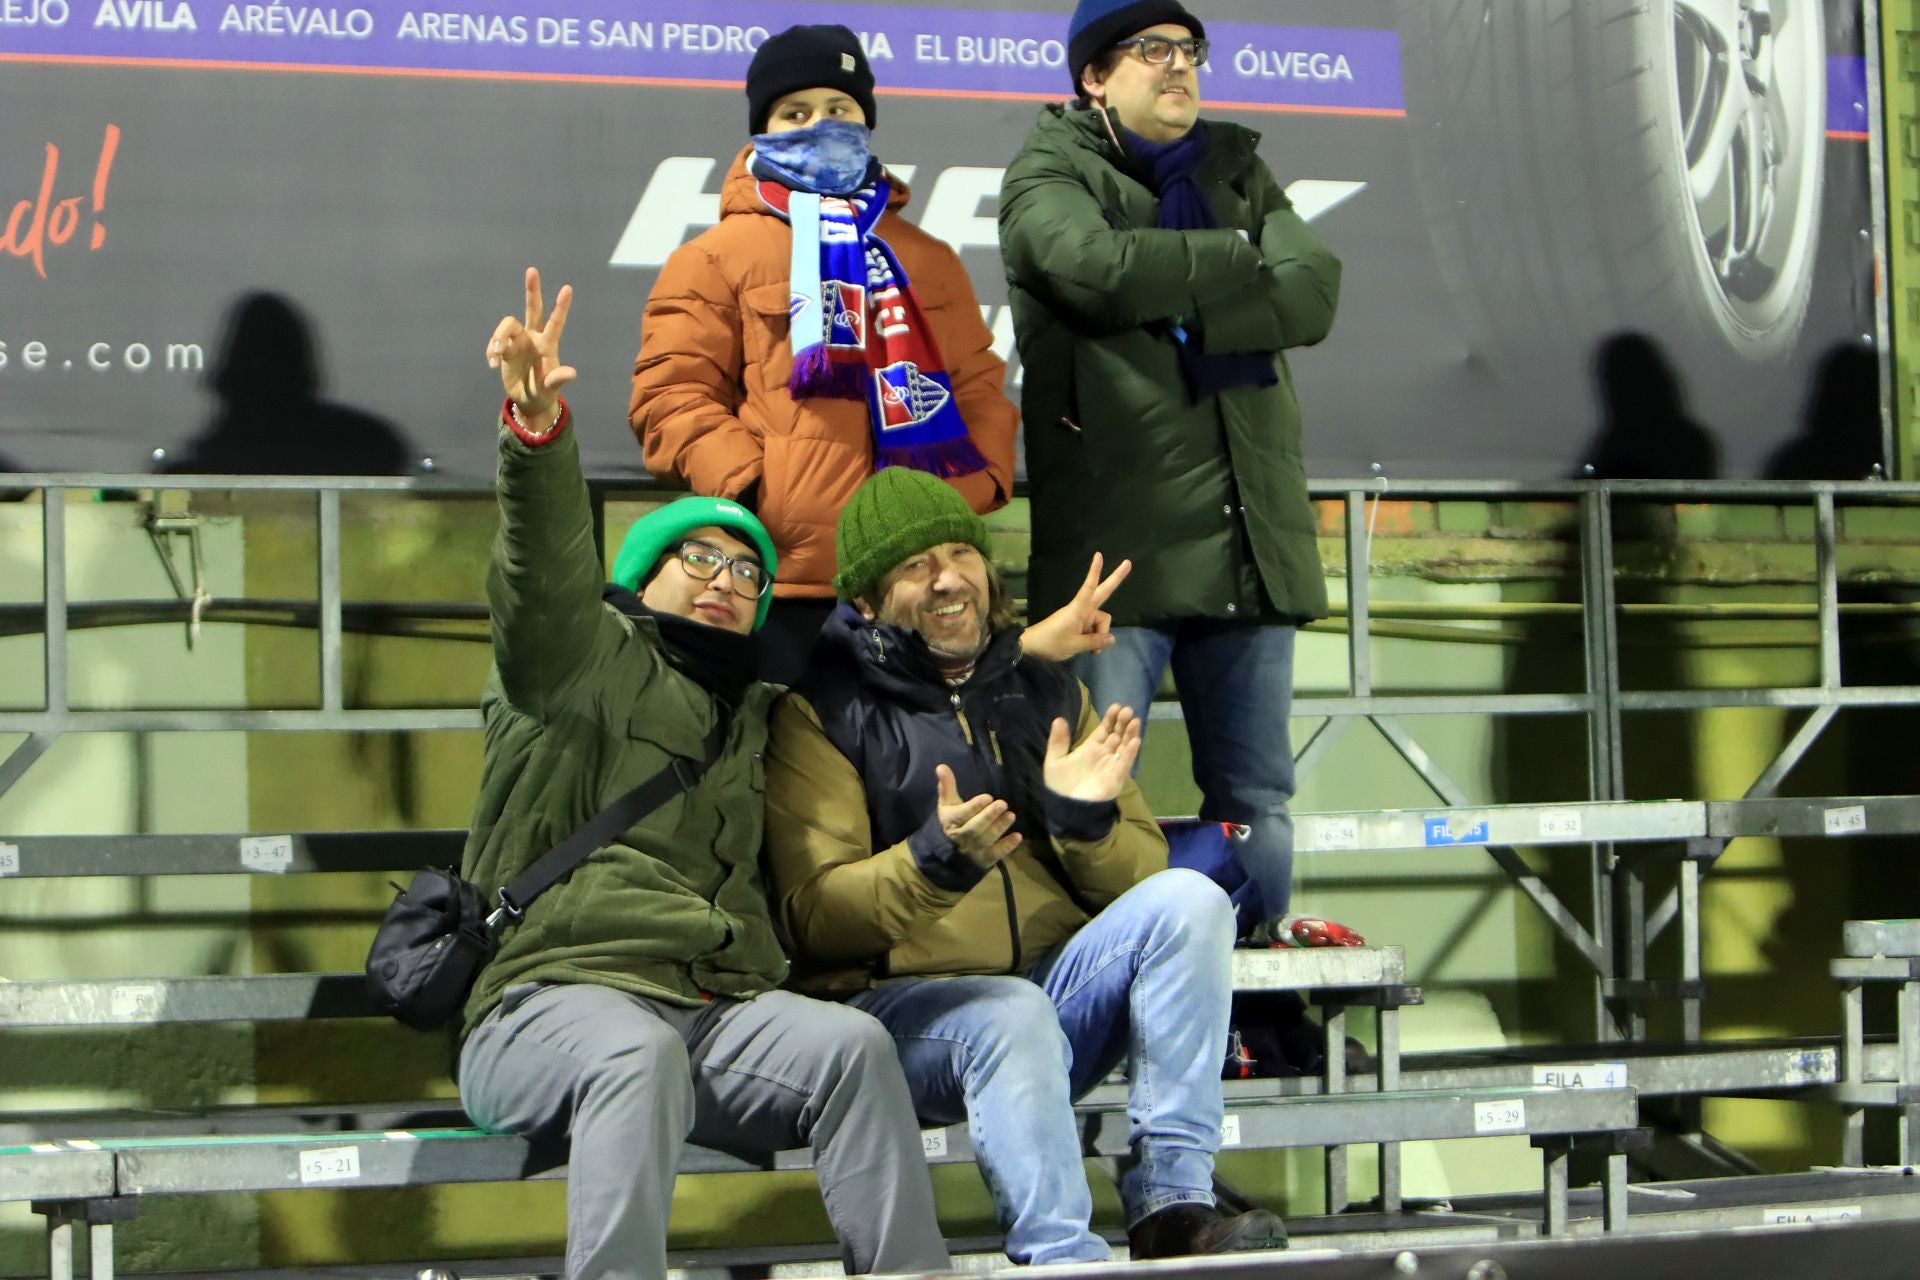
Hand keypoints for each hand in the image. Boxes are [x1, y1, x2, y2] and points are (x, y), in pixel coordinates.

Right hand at [485, 267, 576, 430]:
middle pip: (532, 309)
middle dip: (532, 290)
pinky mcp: (504, 347)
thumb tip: (572, 373)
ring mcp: (518, 341)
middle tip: (532, 270)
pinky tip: (491, 363)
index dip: (560, 307)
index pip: (555, 323)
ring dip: (498, 338)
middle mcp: (533, 338)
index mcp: (547, 345)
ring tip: (495, 356)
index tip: (568, 288)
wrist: (527, 400)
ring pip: (506, 325)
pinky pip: (494, 341)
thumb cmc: (543, 393)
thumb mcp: (550, 389)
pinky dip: (491, 350)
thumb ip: (557, 379)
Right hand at [935, 763, 1020, 869]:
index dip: (974, 807)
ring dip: (999, 828)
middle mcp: (960, 837)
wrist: (950, 851)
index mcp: (950, 821)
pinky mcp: (984, 859)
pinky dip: (1006, 847)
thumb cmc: (953, 821)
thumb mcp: (947, 804)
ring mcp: (972, 850)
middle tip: (1003, 803)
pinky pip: (995, 854)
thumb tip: (941, 766)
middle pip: (974, 828)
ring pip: (985, 840)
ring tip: (1011, 815)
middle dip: (988, 816)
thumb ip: (947, 786)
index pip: (961, 815)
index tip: (987, 797)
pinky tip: (1018, 836)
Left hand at [1020, 553, 1131, 661]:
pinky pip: (1093, 628)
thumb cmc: (1050, 643)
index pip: (1089, 587)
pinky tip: (1092, 650)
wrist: (1031, 648)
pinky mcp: (1078, 624)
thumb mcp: (1074, 646)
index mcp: (1078, 609)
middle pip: (1103, 593)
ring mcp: (1081, 616)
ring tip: (1092, 651)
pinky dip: (1095, 638)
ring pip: (1100, 621)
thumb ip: (1095, 642)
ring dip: (1100, 634)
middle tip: (1128, 562)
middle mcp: (1082, 609)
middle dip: (1115, 579)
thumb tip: (1112, 639)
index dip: (1095, 572)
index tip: (1098, 555)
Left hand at [1042, 703, 1140, 802]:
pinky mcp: (1115, 777)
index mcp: (1090, 749)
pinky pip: (1125, 763)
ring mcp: (1111, 765)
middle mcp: (1103, 755)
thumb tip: (1059, 719)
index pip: (1104, 730)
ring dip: (1130, 734)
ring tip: (1134, 721)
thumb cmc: (1060, 786)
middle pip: (1117, 735)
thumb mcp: (1054, 761)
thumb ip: (1058, 741)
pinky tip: (1135, 741)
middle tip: (1128, 710)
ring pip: (1124, 746)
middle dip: (1122, 723)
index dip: (1111, 719)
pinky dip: (1130, 752)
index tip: (1116, 707)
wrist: (1066, 809)